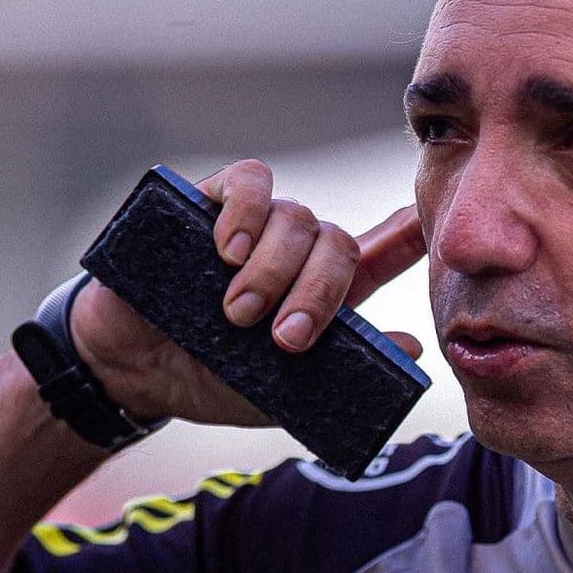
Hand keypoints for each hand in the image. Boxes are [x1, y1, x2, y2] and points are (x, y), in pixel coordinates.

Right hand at [69, 159, 426, 425]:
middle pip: (337, 242)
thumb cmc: (215, 381)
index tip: (435, 225)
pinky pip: (248, 181)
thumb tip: (414, 346)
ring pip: (296, 217)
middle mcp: (296, 251)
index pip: (382, 253)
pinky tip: (228, 249)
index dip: (411, 236)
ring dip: (274, 269)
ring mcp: (254, 225)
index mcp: (324, 291)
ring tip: (238, 312)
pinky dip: (245, 213)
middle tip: (284, 339)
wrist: (137, 372)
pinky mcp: (208, 203)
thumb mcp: (286, 391)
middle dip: (318, 293)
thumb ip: (345, 370)